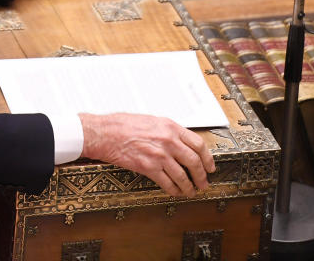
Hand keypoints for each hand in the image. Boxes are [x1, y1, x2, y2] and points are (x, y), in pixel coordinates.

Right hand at [78, 113, 215, 197]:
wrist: (104, 132)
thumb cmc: (122, 125)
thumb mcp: (151, 121)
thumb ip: (168, 131)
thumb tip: (180, 143)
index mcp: (170, 127)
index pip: (198, 144)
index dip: (207, 158)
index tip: (210, 166)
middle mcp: (168, 140)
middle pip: (194, 161)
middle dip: (201, 175)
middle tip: (203, 183)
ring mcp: (159, 154)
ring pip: (182, 175)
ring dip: (189, 186)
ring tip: (191, 191)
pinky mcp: (148, 167)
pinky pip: (167, 182)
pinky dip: (173, 190)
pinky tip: (175, 192)